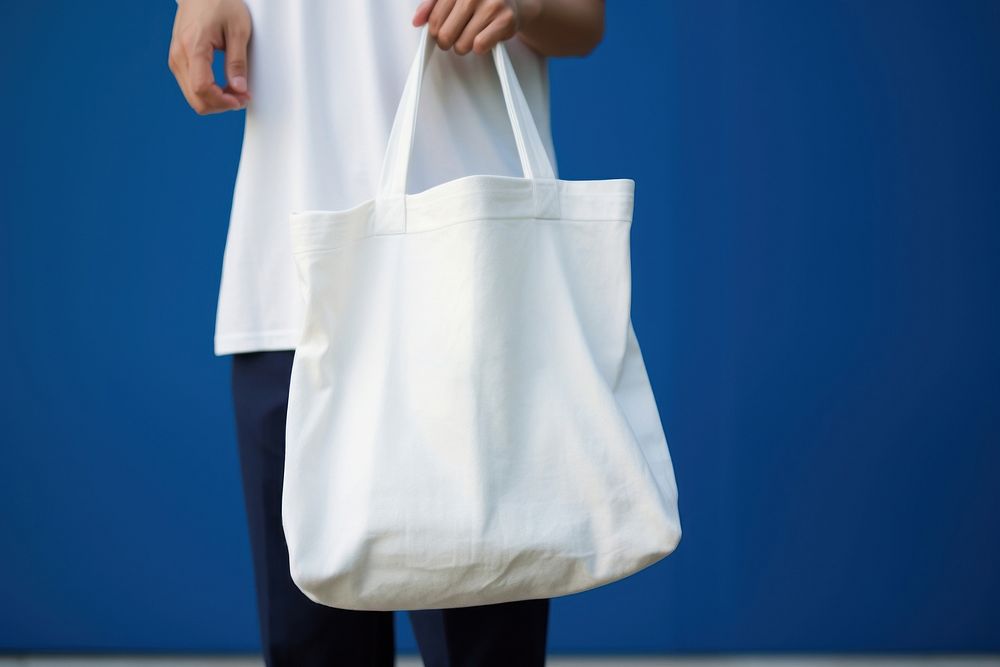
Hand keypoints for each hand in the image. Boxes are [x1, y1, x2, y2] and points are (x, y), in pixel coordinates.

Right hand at [168, 0, 252, 114]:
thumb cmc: (220, 4)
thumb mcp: (238, 30)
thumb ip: (238, 61)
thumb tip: (239, 89)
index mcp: (193, 47)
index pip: (202, 88)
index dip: (223, 101)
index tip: (240, 100)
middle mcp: (178, 56)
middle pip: (196, 99)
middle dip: (221, 105)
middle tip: (242, 98)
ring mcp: (175, 59)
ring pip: (193, 97)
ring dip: (216, 101)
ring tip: (236, 92)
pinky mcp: (178, 61)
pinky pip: (191, 87)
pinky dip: (209, 93)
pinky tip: (224, 87)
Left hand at [412, 0, 541, 55]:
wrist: (512, 4)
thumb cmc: (480, 3)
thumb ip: (432, 6)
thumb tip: (417, 21)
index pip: (434, 19)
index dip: (436, 31)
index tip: (443, 29)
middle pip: (445, 35)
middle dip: (448, 41)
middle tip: (457, 35)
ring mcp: (491, 4)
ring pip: (462, 44)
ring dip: (465, 46)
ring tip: (472, 34)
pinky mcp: (505, 19)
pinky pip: (480, 46)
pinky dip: (480, 48)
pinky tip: (485, 37)